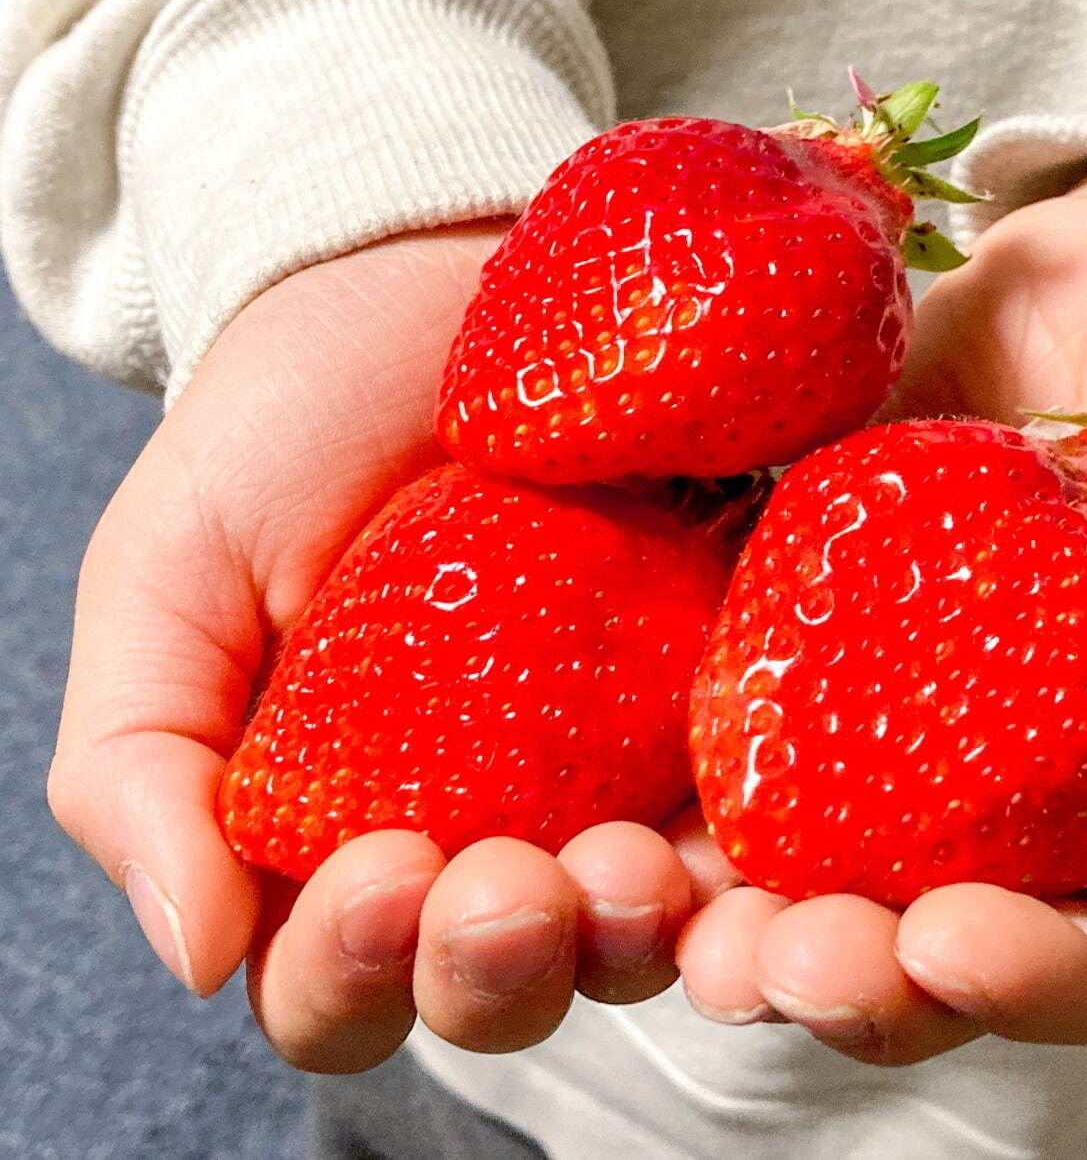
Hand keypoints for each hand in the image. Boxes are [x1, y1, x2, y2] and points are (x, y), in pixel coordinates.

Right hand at [47, 226, 715, 1072]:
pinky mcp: (713, 689)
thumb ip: (141, 762)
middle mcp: (482, 824)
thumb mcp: (173, 578)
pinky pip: (754, 813)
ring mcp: (611, 767)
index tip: (381, 867)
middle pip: (506, 984)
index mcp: (335, 829)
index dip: (354, 967)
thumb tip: (199, 952)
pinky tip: (747, 833)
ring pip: (639, 931)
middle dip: (504, 967)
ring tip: (636, 864)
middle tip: (512, 879)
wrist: (437, 293)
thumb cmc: (290, 431)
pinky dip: (753, 858)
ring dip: (637, 935)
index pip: (337, 980)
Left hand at [676, 162, 1086, 1062]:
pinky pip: (717, 685)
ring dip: (706, 894)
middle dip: (833, 966)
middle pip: (908, 931)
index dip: (1027, 981)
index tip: (951, 945)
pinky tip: (591, 754)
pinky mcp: (791, 601)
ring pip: (784, 841)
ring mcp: (882, 694)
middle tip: (761, 956)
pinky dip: (652, 734)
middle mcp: (998, 783)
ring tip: (644, 890)